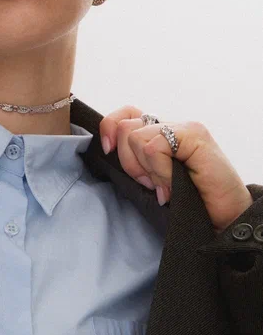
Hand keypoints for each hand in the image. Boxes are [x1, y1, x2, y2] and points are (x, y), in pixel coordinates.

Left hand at [99, 105, 252, 233]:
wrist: (226, 219)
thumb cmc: (190, 203)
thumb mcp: (152, 180)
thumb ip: (137, 161)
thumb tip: (109, 149)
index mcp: (160, 134)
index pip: (125, 115)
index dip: (109, 129)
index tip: (108, 152)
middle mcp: (171, 127)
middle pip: (125, 127)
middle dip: (129, 162)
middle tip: (151, 184)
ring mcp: (184, 129)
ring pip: (136, 137)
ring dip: (147, 169)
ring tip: (166, 186)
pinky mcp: (194, 135)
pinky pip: (154, 147)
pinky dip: (158, 171)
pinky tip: (173, 185)